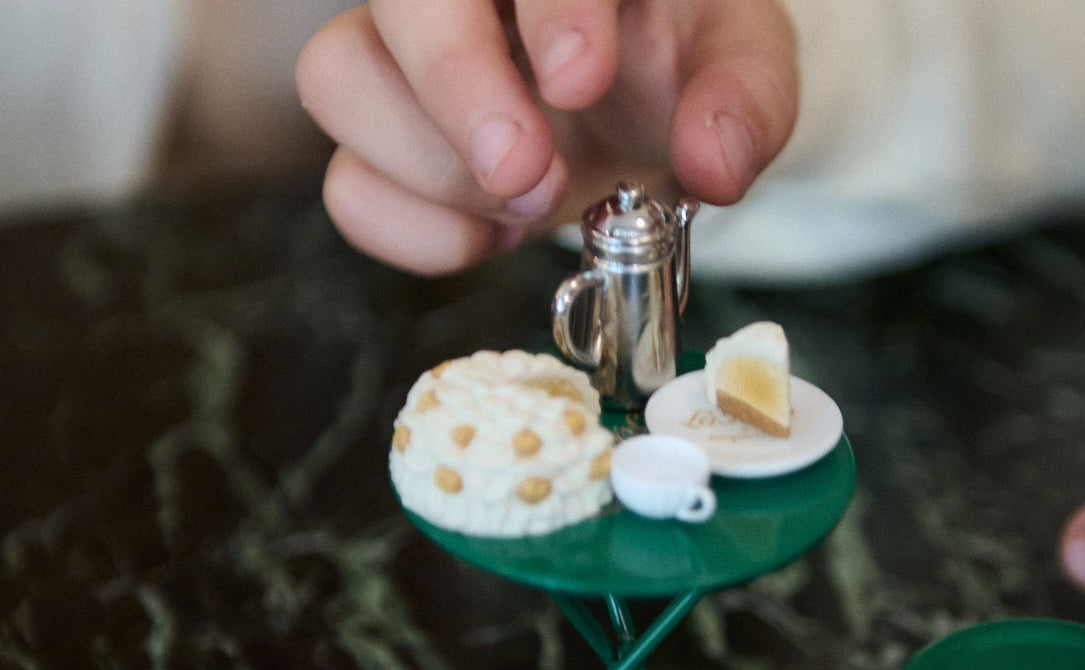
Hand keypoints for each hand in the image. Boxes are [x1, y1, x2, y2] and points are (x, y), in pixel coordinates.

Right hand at [295, 0, 797, 274]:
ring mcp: (402, 60)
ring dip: (436, 166)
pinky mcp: (383, 146)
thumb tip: (715, 161)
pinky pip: (349, 188)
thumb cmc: (679, 64)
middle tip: (530, 170)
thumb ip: (746, 96)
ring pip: (338, 80)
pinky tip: (493, 232)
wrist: (647, 115)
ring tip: (529, 198)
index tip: (580, 79)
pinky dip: (420, 231)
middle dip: (456, 90)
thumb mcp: (742, 62)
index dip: (543, 6)